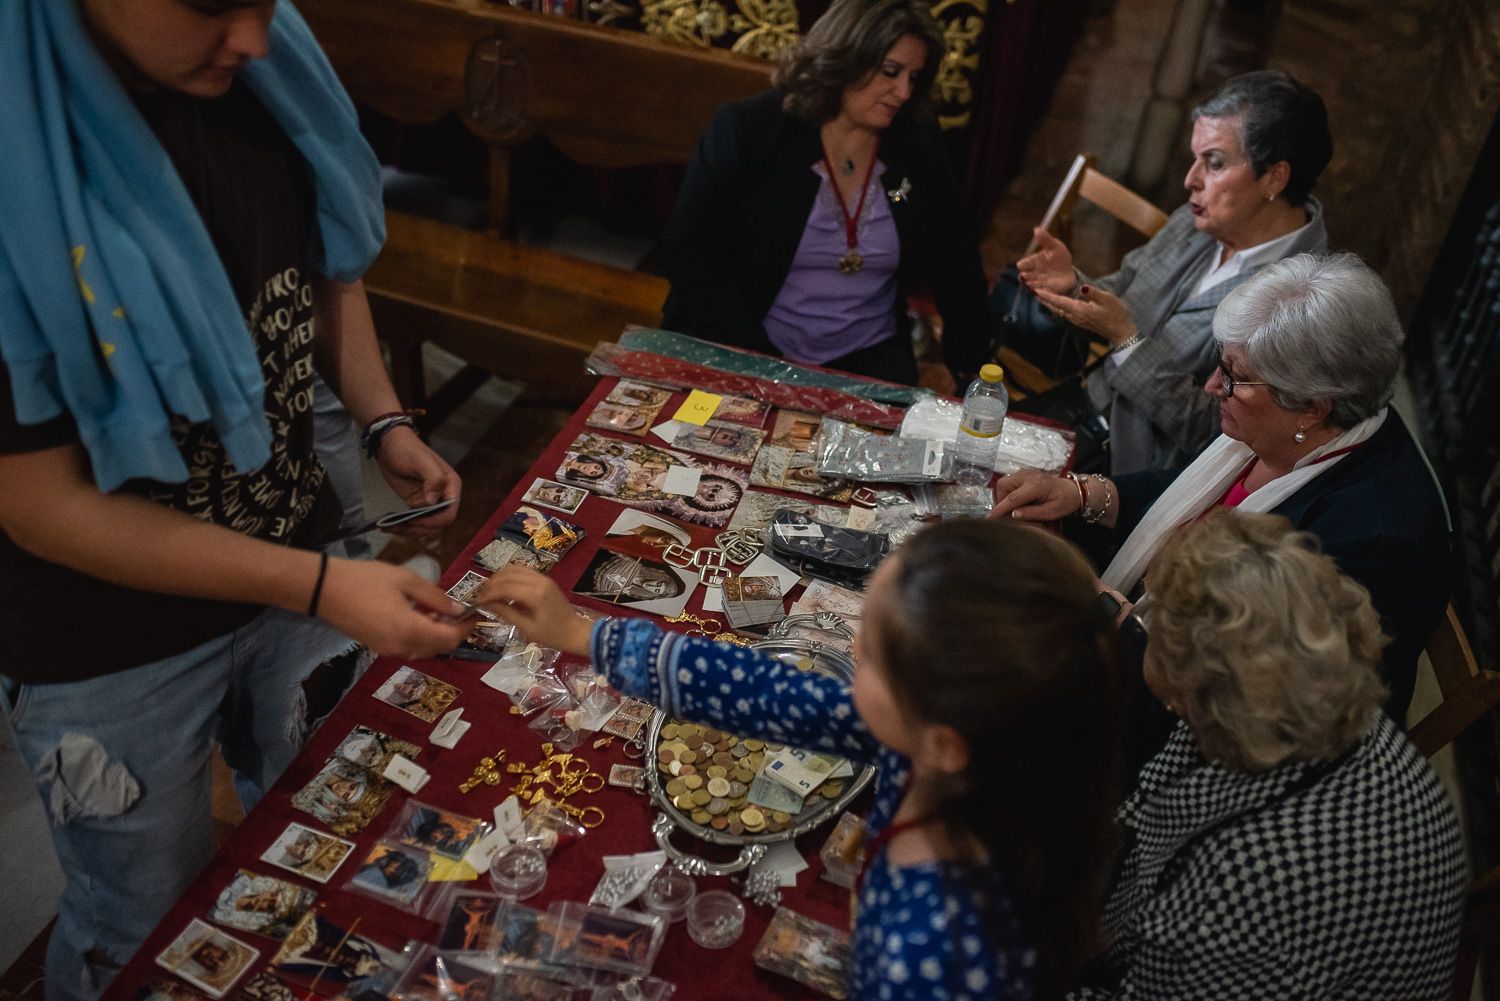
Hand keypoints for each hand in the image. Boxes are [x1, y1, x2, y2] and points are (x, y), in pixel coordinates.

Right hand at [315, 558, 471, 657]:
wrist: (324, 590)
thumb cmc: (366, 580)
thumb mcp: (406, 580)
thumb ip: (435, 597)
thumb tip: (457, 610)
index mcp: (410, 630)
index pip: (449, 639)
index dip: (464, 629)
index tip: (473, 614)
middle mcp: (401, 647)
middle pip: (438, 647)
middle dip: (452, 631)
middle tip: (456, 610)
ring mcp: (388, 651)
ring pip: (423, 649)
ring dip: (436, 634)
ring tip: (437, 610)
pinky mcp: (378, 648)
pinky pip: (408, 647)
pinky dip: (420, 635)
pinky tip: (418, 615)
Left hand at [375, 427, 460, 534]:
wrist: (390, 444)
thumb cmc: (408, 448)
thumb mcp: (421, 461)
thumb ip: (433, 479)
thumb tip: (433, 501)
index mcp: (450, 486)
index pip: (449, 512)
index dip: (435, 521)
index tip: (417, 520)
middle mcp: (443, 496)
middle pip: (438, 523)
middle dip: (420, 528)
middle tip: (402, 525)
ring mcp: (429, 501)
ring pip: (425, 526)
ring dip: (410, 531)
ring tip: (392, 527)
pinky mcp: (416, 503)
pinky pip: (414, 521)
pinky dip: (403, 526)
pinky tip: (390, 525)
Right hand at [475, 567, 594, 655]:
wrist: (576, 631)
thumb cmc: (552, 635)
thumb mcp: (527, 628)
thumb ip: (507, 613)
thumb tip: (488, 604)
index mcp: (535, 595)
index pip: (505, 587)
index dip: (489, 593)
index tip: (478, 602)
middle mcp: (539, 581)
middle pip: (508, 574)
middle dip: (491, 584)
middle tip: (482, 596)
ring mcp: (543, 577)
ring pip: (514, 568)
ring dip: (500, 577)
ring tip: (491, 591)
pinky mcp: (544, 578)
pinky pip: (523, 570)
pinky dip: (510, 576)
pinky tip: (504, 587)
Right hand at [989, 468, 1083, 521]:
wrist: (1072, 490)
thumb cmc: (1064, 502)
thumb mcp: (1051, 512)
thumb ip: (1032, 513)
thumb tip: (1013, 515)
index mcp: (1035, 486)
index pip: (1012, 498)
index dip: (1000, 509)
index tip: (990, 518)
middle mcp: (1027, 476)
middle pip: (1003, 486)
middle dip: (1000, 500)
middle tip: (1006, 513)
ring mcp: (1024, 472)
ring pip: (1003, 483)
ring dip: (1003, 496)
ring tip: (1011, 508)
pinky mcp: (1023, 474)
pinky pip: (1008, 482)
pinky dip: (1007, 492)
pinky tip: (1015, 501)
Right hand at [1015, 228, 1076, 295]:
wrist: (1069, 274)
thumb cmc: (1060, 259)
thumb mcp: (1055, 247)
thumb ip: (1045, 239)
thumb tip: (1037, 229)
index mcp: (1033, 262)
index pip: (1024, 264)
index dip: (1023, 264)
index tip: (1021, 265)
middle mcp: (1032, 273)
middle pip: (1024, 276)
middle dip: (1025, 276)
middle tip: (1026, 276)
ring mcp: (1037, 284)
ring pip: (1030, 285)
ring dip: (1031, 285)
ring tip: (1033, 284)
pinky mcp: (1044, 292)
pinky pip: (1039, 294)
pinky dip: (1039, 293)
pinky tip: (1040, 291)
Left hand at [1031, 284, 1137, 345]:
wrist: (1121, 331)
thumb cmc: (1116, 313)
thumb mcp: (1108, 299)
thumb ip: (1093, 293)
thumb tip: (1081, 287)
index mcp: (1080, 310)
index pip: (1060, 301)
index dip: (1047, 296)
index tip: (1035, 290)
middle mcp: (1075, 316)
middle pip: (1055, 307)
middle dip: (1043, 299)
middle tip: (1031, 289)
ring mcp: (1076, 319)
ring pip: (1058, 310)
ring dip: (1048, 302)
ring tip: (1038, 294)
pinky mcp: (1079, 320)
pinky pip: (1063, 312)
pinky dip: (1055, 306)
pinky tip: (1053, 301)